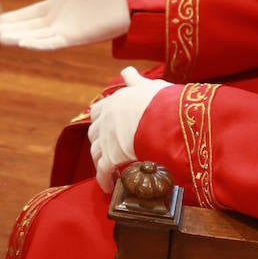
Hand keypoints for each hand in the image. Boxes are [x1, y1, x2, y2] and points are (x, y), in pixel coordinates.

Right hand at [0, 0, 128, 49]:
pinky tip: (23, 44)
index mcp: (57, 7)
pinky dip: (37, 45)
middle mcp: (59, 21)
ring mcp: (65, 31)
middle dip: (13, 30)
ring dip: (20, 39)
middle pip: (30, 28)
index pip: (31, 14)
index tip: (0, 20)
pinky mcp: (74, 38)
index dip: (16, 18)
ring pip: (37, 38)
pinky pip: (52, 44)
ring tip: (1, 39)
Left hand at [88, 66, 171, 190]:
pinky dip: (104, 180)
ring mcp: (107, 138)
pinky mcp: (112, 157)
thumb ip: (135, 80)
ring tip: (108, 171)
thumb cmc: (160, 101)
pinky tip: (108, 187)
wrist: (163, 117)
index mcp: (114, 101)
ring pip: (96, 153)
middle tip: (108, 151)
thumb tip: (127, 72)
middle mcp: (106, 118)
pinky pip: (103, 172)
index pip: (98, 111)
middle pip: (94, 133)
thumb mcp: (148, 85)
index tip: (105, 128)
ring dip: (100, 162)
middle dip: (99, 142)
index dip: (101, 121)